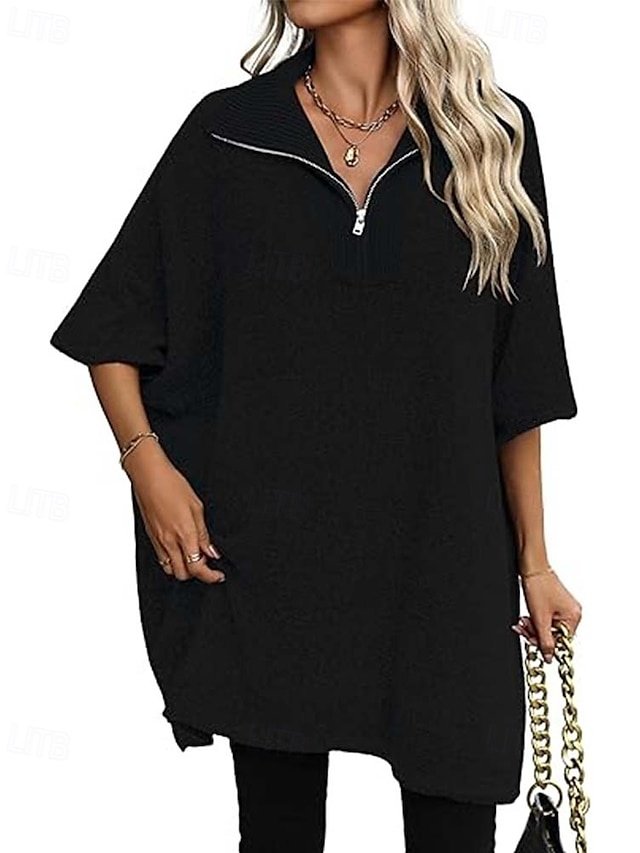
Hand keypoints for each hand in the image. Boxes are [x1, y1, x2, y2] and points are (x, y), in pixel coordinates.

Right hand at [124, 439, 224, 583]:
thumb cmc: (173, 486)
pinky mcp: (150, 537)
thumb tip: (211, 552)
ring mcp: (158, 541)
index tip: (218, 575)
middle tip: (207, 564)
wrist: (149, 476)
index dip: (210, 576)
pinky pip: (161, 559)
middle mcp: (169, 542)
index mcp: (184, 534)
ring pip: (170, 569)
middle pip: (183, 574)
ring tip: (193, 557)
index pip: (198, 568)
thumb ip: (204, 534)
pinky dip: (172, 561)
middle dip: (197, 574)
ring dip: (183, 569)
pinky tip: (180, 550)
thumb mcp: (197, 507)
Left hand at [512, 567, 581, 662]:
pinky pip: (546, 619)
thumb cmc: (538, 586)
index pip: (561, 642)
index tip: (530, 639)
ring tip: (522, 621)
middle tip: (523, 627)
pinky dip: (535, 620)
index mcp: (574, 617)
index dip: (544, 643)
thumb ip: (545, 641)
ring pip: (548, 628)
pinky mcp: (555, 604)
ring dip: (533, 627)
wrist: (531, 567)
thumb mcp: (540, 618)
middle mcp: (573, 613)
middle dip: (535, 633)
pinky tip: (526, 617)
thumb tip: (550, 658)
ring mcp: (564, 608)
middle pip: (554, 635)